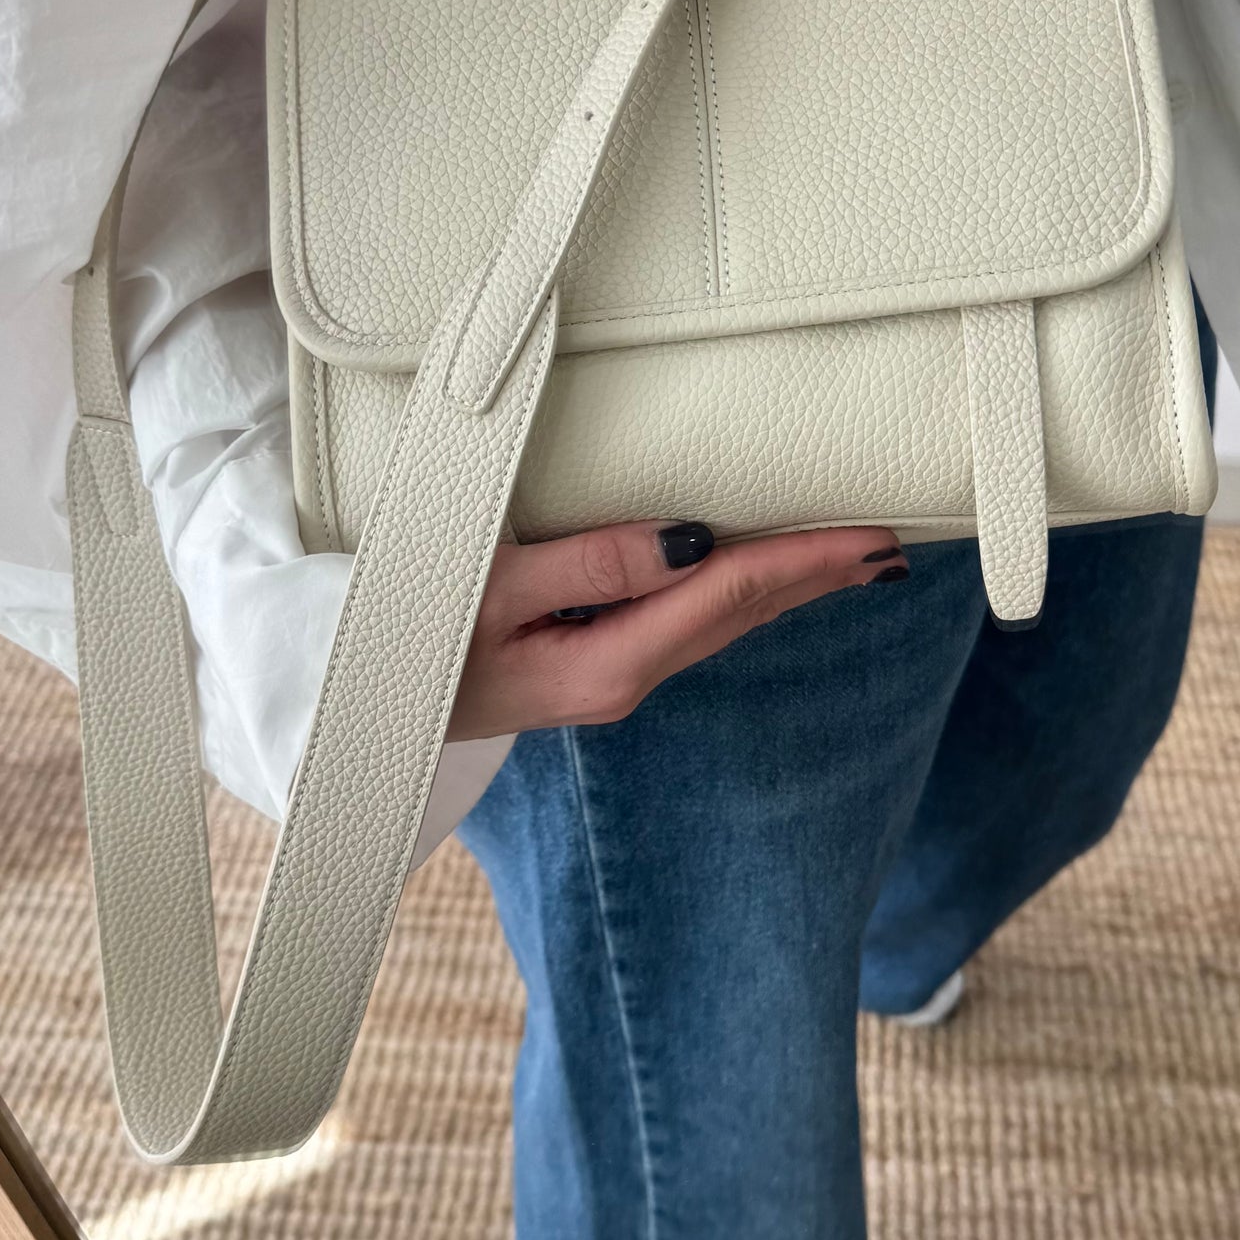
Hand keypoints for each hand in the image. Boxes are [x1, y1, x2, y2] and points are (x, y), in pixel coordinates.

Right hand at [447, 520, 909, 739]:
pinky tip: (756, 579)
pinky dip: (739, 592)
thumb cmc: (407, 637)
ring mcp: (610, 674)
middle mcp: (626, 676)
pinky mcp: (591, 661)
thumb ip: (593, 563)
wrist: (349, 707)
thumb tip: (695, 540)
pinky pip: (689, 622)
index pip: (731, 595)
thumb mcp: (489, 590)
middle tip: (891, 540)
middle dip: (819, 575)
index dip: (807, 558)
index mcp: (611, 663)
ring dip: (788, 585)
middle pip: (743, 614)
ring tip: (849, 557)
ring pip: (723, 622)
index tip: (873, 533)